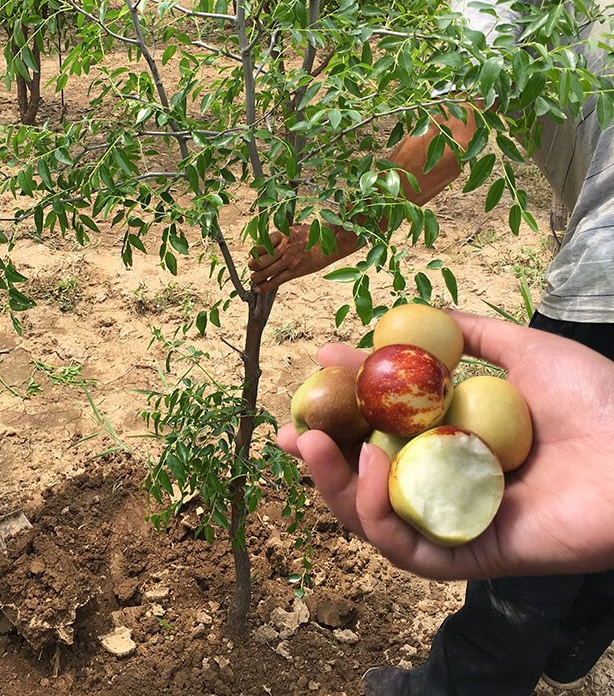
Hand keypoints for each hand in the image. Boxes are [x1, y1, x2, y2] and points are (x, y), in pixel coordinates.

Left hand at [248, 224, 355, 292]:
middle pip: (261, 259)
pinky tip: (259, 289)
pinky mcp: (296, 271)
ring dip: (256, 277)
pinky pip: (277, 280)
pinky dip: (265, 286)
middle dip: (252, 265)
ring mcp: (290, 261)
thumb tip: (266, 243)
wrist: (332, 242)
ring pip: (266, 271)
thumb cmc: (315, 235)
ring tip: (253, 278)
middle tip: (251, 266)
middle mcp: (285, 248)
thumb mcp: (295, 229)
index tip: (252, 253)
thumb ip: (281, 237)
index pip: (262, 244)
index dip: (254, 250)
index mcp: (283, 235)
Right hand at [277, 311, 613, 579]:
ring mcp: (456, 522)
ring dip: (332, 483)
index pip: (384, 430)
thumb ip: (470, 335)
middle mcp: (447, 485)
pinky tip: (370, 466)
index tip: (318, 367)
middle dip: (319, 458)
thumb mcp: (523, 352)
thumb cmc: (599, 401)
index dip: (345, 403)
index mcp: (454, 443)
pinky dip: (377, 511)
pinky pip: (408, 547)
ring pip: (373, 519)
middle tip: (288, 429)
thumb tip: (415, 315)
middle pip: (367, 480)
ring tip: (308, 442)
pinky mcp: (471, 556)